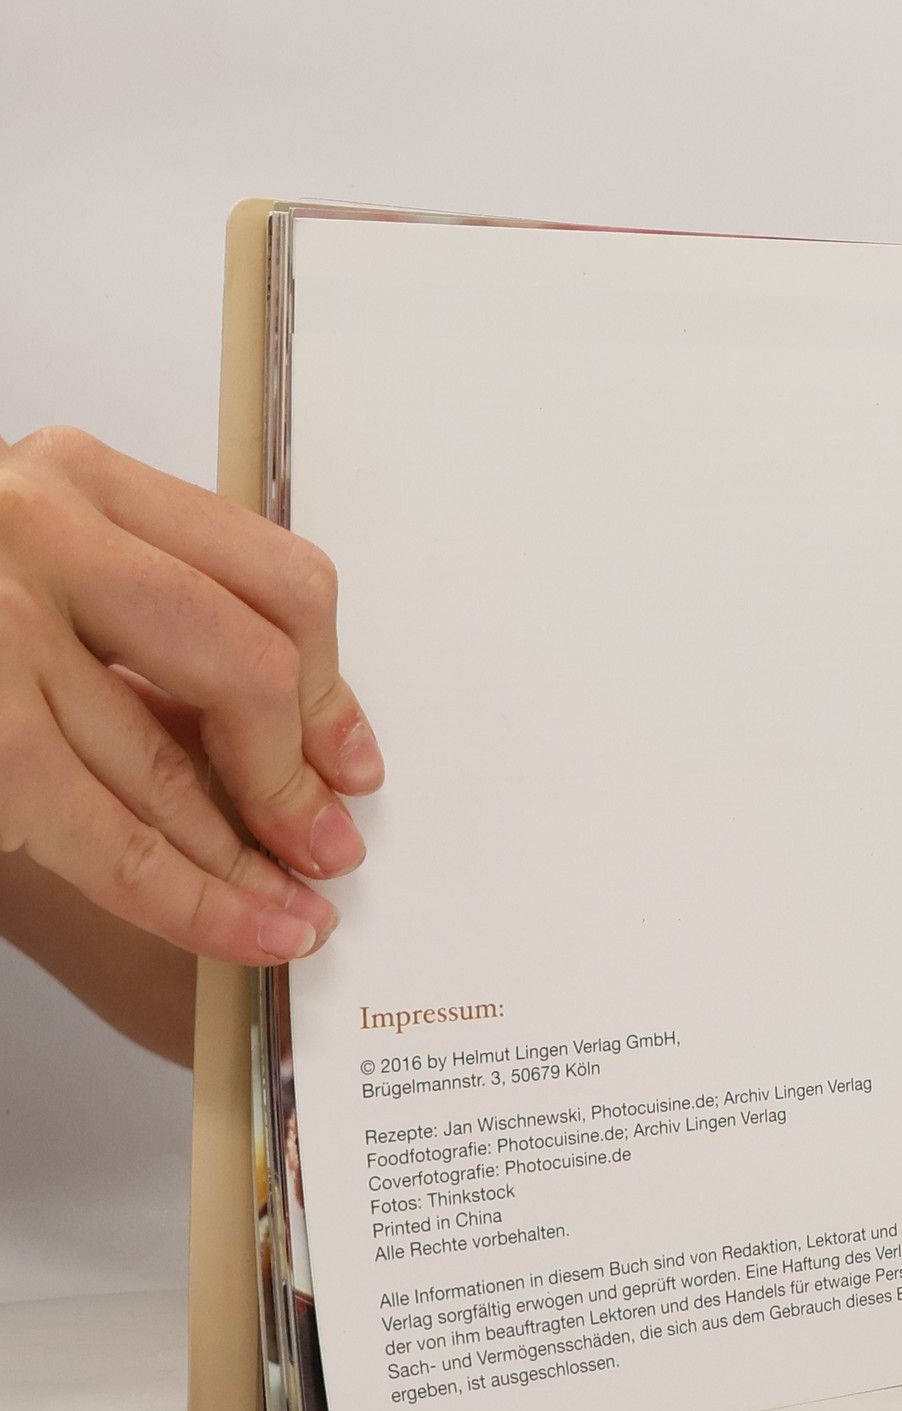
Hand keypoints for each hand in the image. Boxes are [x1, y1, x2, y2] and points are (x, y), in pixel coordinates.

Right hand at [0, 426, 381, 964]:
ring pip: (177, 764)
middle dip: (298, 774)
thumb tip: (300, 740)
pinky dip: (193, 900)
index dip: (331, 686)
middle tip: (330, 847)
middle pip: (251, 662)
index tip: (351, 759)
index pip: (276, 578)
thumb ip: (140, 620)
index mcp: (79, 479)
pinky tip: (245, 931)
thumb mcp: (40, 577)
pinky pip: (114, 836)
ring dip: (251, 858)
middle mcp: (42, 528)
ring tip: (294, 912)